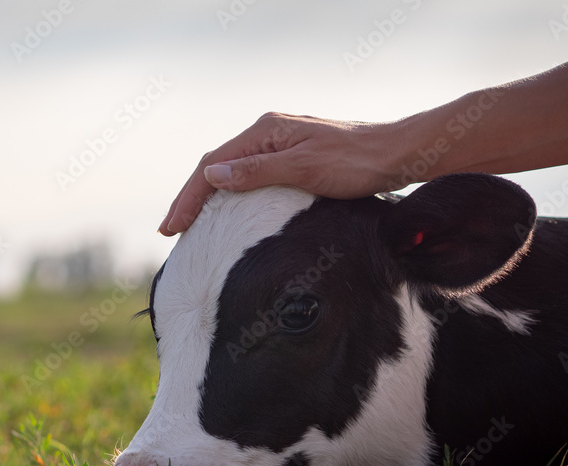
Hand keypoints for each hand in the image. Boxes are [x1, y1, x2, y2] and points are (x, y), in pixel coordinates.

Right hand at [159, 112, 401, 234]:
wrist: (397, 156)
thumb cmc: (355, 163)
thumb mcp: (303, 168)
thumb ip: (255, 172)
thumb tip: (211, 175)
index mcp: (264, 132)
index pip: (211, 166)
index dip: (187, 198)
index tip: (170, 228)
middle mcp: (268, 133)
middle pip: (216, 166)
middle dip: (190, 199)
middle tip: (170, 231)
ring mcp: (280, 144)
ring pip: (232, 171)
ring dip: (207, 197)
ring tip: (190, 224)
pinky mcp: (293, 157)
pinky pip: (250, 176)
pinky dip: (231, 195)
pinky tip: (228, 212)